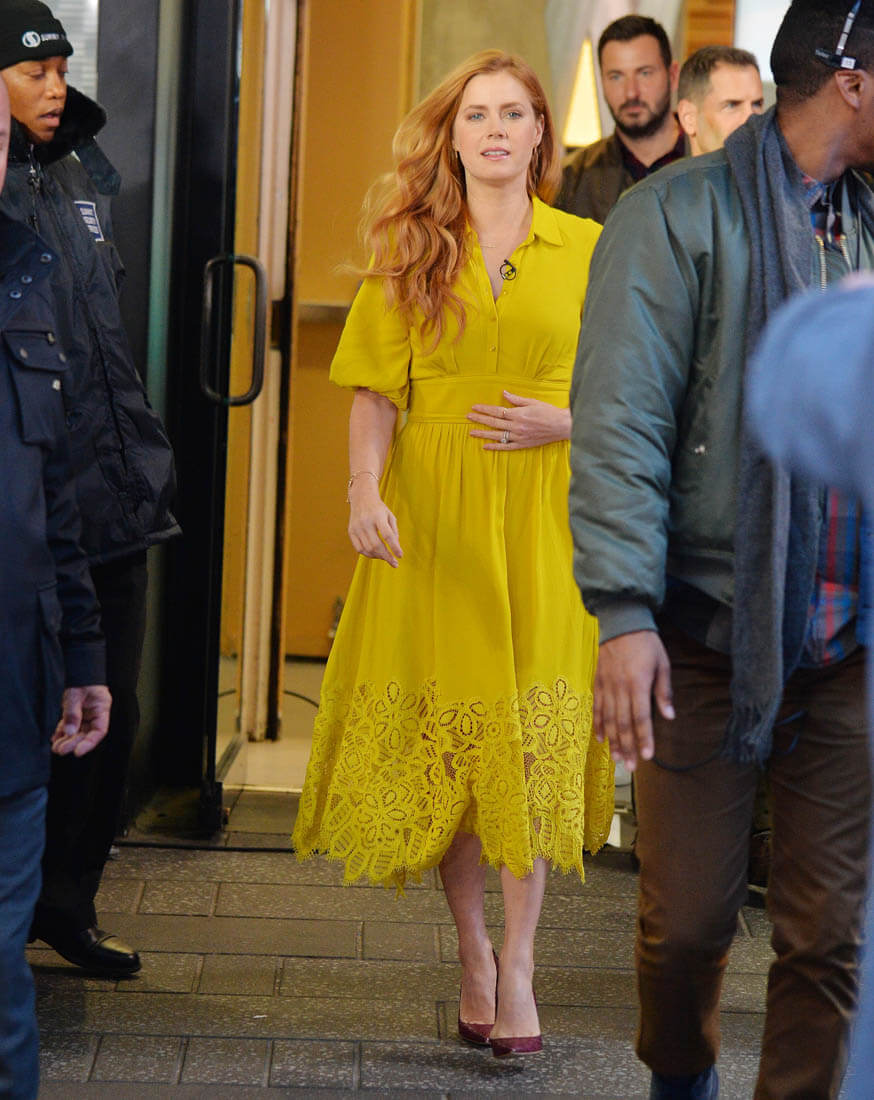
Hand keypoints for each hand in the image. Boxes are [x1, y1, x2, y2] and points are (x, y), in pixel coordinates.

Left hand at [51, 684, 111, 756]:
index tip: (78, 752)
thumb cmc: (82, 680)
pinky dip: (62, 732)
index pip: (99, 731)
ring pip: (77, 732)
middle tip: (60, 750)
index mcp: (102, 709)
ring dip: (67, 740)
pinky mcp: (76, 714)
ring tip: (56, 747)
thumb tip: (68, 732)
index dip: (89, 743)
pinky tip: (55, 738)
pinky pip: (70, 726)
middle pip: (86, 734)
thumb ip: (72, 714)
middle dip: (73, 743)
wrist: (80, 671)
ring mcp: (85, 715)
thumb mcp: (76, 696)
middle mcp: (95, 715)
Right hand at [347, 480, 402, 566]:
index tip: (400, 556)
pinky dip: (368, 554)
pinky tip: (375, 554)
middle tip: (394, 563)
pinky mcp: (351, 531)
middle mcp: (366, 522)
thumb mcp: (390, 516)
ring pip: (367, 549)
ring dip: (378, 556)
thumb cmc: (379, 508)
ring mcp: (356, 527)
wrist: (362, 497)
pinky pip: (359, 548)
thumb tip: (395, 548)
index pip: (387, 535)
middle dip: (386, 556)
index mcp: (378, 516)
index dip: (394, 547)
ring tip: (385, 557)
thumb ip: (394, 531)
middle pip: (376, 544)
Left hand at [468, 390, 570, 449]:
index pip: (497, 411)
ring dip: (483, 433)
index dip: (484, 409)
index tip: (474, 407)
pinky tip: (485, 446)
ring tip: (471, 432)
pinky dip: (495, 447)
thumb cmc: (548, 412)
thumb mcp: (532, 402)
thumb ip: (516, 399)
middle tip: (468, 417)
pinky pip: (506, 447)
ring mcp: (518, 437)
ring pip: (497, 435)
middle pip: (494, 422)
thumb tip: (504, 393)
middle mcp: (516, 426)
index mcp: (518, 414)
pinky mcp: (522, 445)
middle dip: (480, 419)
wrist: (562, 426)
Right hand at [593, 631, 673, 770]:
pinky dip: (598, 724)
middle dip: (627, 747)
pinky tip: (600, 739)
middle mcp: (620, 688)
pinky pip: (597, 707)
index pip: (641, 717)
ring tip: (617, 759)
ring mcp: (606, 686)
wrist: (622, 622)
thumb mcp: (662, 664)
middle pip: (623, 723)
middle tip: (631, 767)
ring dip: (613, 741)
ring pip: (609, 719)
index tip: (647, 756)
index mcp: (638, 684)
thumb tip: (669, 716)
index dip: (644, 738)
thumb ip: (663, 691)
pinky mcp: (598, 682)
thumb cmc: (646, 644)